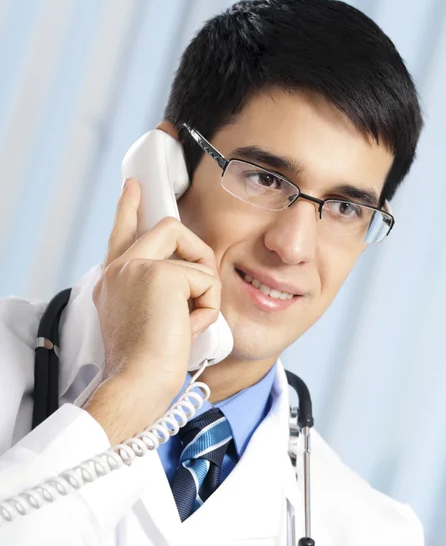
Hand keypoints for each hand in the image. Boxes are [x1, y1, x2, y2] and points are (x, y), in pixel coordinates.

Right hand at [84, 178, 220, 442]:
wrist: (137, 385)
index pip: (122, 233)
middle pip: (171, 228)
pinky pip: (206, 281)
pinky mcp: (160, 274)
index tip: (132, 186)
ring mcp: (137, 267)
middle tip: (201, 283)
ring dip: (204, 293)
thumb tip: (190, 275)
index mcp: (114, 280)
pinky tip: (187, 329)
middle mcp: (121, 269)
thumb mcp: (148, 320)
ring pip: (197, 259)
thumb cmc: (147, 364)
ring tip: (188, 323)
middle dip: (198, 254)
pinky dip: (206, 309)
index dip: (129, 208)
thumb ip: (159, 292)